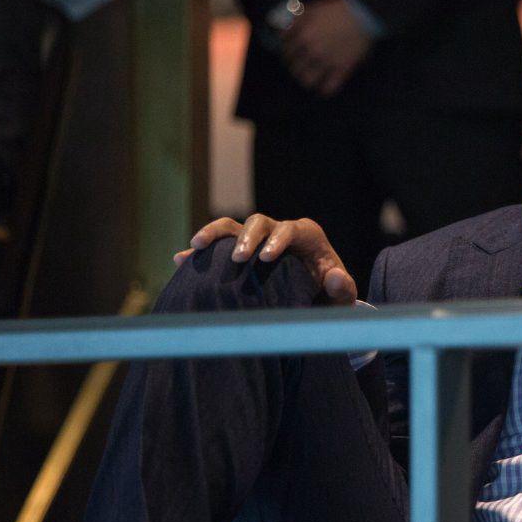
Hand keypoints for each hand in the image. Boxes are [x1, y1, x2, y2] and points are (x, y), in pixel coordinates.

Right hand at [173, 213, 357, 304]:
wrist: (314, 299)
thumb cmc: (330, 294)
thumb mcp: (341, 296)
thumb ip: (342, 288)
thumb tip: (333, 275)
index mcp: (306, 235)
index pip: (291, 229)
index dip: (278, 240)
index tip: (266, 258)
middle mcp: (279, 231)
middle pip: (259, 222)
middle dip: (247, 237)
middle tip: (239, 258)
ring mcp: (256, 239)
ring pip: (232, 226)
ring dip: (214, 233)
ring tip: (196, 246)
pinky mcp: (239, 251)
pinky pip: (216, 245)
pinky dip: (199, 250)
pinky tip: (179, 259)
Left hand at [281, 0, 372, 96]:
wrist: (362, 15)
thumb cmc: (338, 10)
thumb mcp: (313, 9)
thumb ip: (297, 19)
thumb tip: (285, 29)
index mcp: (302, 35)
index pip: (285, 49)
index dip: (286, 52)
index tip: (290, 53)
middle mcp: (311, 50)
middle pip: (294, 67)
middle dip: (294, 67)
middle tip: (299, 66)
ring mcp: (326, 62)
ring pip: (307, 80)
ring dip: (306, 80)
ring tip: (309, 78)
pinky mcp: (342, 69)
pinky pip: (329, 87)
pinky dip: (325, 90)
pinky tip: (324, 87)